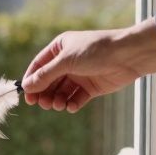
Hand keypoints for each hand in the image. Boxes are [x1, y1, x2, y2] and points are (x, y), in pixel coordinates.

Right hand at [20, 17, 155, 112]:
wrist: (128, 55)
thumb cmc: (96, 50)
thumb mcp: (66, 61)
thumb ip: (46, 75)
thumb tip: (26, 87)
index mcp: (60, 48)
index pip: (39, 66)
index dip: (31, 80)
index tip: (26, 95)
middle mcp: (68, 61)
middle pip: (48, 81)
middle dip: (44, 93)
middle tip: (42, 104)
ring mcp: (80, 74)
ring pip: (61, 92)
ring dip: (57, 100)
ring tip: (58, 105)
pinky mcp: (91, 87)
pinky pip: (76, 98)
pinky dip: (72, 104)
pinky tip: (72, 106)